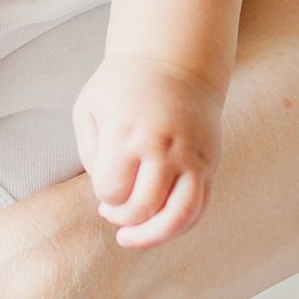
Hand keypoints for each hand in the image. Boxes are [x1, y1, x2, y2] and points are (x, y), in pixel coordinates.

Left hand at [71, 54, 222, 248]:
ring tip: (133, 237)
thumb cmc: (124, 86)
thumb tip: (106, 192)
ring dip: (153, 236)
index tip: (104, 182)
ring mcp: (191, 156)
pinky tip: (159, 224)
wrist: (176, 61)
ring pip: (178, 217)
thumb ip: (89, 152)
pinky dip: (179, 226)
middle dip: (121, 217)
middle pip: (141, 208)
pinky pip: (199, 208)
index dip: (102, 194)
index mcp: (127, 131)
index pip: (111, 189)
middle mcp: (162, 146)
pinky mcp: (209, 163)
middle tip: (112, 208)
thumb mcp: (90, 107)